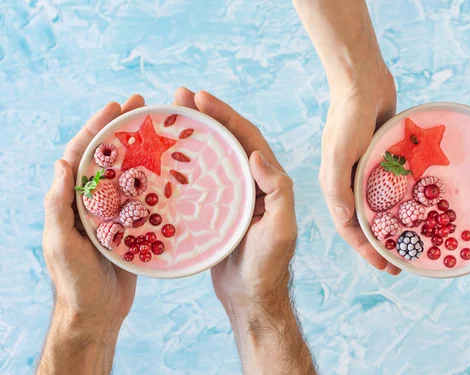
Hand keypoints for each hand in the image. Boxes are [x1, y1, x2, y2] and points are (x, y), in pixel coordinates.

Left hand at [42, 95, 144, 331]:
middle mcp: (92, 202)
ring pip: (128, 176)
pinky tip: (171, 172)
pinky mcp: (132, 228)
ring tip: (160, 132)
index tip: (115, 107)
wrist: (97, 313)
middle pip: (108, 158)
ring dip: (142, 152)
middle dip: (122, 131)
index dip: (96, 128)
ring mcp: (113, 214)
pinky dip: (154, 183)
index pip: (82, 155)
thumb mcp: (62, 242)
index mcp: (72, 200)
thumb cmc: (74, 281)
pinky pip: (143, 200)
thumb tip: (61, 162)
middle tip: (143, 108)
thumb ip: (59, 204)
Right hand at [173, 88, 315, 373]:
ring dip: (196, 134)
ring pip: (214, 156)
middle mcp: (253, 183)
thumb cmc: (267, 266)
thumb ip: (278, 191)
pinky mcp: (217, 210)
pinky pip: (202, 179)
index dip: (226, 115)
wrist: (250, 297)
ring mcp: (234, 195)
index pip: (248, 138)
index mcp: (270, 182)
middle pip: (229, 140)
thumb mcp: (281, 229)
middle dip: (207, 116)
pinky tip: (165, 157)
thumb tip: (256, 154)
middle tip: (179, 97)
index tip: (201, 97)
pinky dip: (186, 164)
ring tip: (170, 117)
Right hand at [321, 69, 400, 274]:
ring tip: (414, 241)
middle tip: (403, 262)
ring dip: (395, 224)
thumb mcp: (339, 154)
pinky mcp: (384, 157)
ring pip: (382, 205)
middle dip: (383, 243)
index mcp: (336, 185)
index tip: (387, 266)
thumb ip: (338, 188)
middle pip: (366, 221)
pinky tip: (422, 208)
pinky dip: (405, 199)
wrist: (362, 80)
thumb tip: (346, 222)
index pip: (349, 228)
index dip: (366, 249)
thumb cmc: (348, 117)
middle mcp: (350, 181)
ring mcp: (368, 169)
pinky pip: (395, 185)